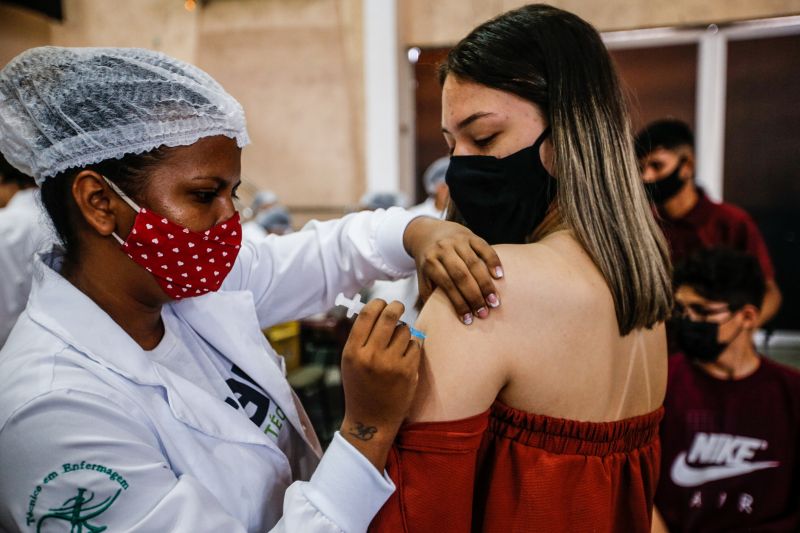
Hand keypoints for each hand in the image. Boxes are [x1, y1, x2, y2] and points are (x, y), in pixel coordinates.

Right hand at [340, 299, 421, 469]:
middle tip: (398, 306)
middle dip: (396, 307)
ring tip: (398, 340)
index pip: (367, 315)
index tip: (382, 302)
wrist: (371, 420)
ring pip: (405, 330)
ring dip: (404, 330)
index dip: (377, 303)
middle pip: (389, 317)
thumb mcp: (350, 362)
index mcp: (352, 352)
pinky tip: (406, 354)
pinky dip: (413, 345)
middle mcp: (371, 356)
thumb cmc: (360, 387)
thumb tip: (376, 309)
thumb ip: (360, 337)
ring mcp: (391, 364)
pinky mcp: (408, 372)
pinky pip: (416, 345)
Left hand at [403, 217, 502, 324]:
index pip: (447, 285)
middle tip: (485, 313)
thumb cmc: (429, 263)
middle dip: (474, 296)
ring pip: (474, 263)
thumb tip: (437, 320)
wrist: (430, 233)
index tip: (468, 320)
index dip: (458, 303)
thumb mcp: (423, 278)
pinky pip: (484, 248)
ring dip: (486, 284)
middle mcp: (443, 249)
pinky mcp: (471, 235)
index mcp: (430, 262)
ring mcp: (458, 241)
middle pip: (461, 275)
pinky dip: (493, 261)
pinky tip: (500, 276)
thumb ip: (429, 295)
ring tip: (494, 301)